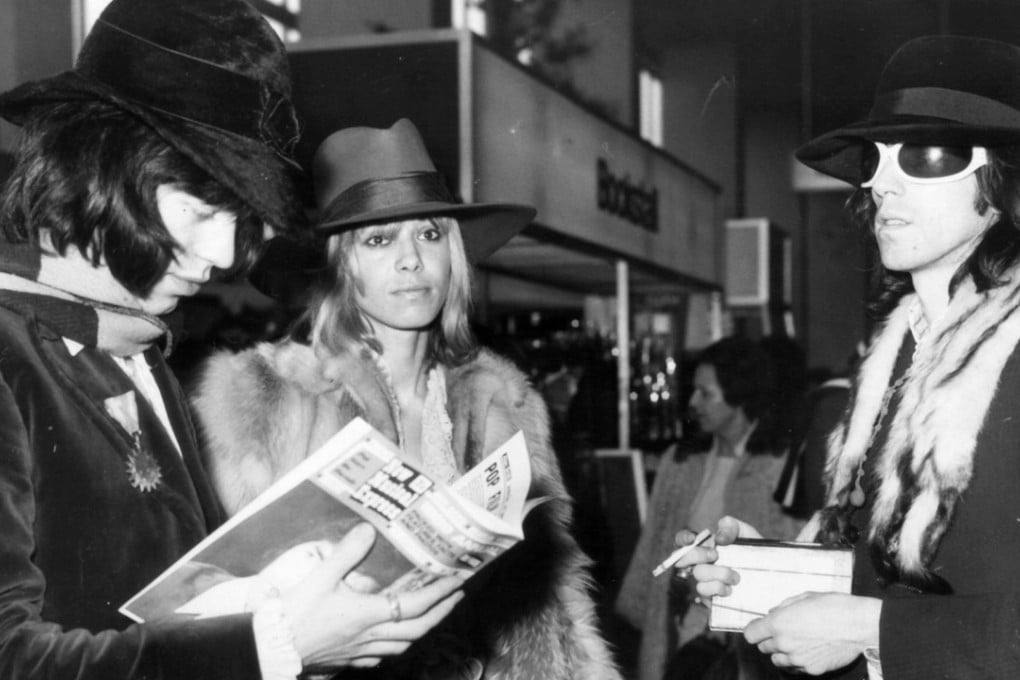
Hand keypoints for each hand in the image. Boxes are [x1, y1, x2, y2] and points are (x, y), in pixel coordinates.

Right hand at [280, 523, 464, 669]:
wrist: (271, 648)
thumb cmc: (295, 614)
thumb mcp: (320, 577)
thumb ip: (346, 553)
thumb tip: (368, 529)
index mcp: (368, 614)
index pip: (415, 605)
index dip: (440, 594)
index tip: (458, 581)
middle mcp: (370, 635)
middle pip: (417, 629)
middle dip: (441, 612)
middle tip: (456, 597)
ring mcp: (360, 651)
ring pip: (403, 645)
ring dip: (422, 630)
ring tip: (432, 615)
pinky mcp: (347, 659)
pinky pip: (381, 656)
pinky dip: (396, 646)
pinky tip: (392, 640)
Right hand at [676, 516, 761, 599]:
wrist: (766, 581)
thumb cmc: (754, 554)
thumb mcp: (747, 534)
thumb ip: (732, 526)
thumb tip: (718, 536)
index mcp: (706, 545)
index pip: (683, 539)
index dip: (682, 538)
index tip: (692, 539)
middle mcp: (699, 562)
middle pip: (683, 556)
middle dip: (698, 554)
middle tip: (716, 554)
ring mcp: (702, 580)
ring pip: (697, 573)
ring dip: (718, 573)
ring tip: (736, 577)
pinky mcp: (707, 596)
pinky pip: (703, 589)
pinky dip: (718, 588)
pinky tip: (730, 589)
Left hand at [744, 592, 880, 675]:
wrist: (859, 625)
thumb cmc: (834, 606)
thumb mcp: (805, 597)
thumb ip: (784, 606)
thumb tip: (772, 612)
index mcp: (779, 623)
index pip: (750, 634)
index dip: (755, 630)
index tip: (760, 628)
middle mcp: (784, 643)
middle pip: (763, 647)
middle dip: (770, 640)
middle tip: (783, 632)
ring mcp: (798, 659)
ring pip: (777, 660)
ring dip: (781, 653)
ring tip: (796, 642)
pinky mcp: (811, 669)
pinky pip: (796, 668)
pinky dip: (797, 662)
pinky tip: (808, 651)